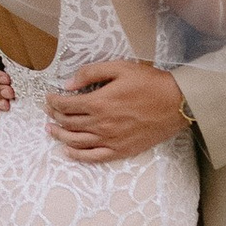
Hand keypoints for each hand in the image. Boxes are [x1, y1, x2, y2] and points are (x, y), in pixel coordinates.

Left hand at [44, 59, 189, 161]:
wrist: (177, 103)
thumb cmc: (150, 83)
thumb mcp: (120, 68)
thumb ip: (90, 73)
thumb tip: (68, 83)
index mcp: (99, 102)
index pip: (66, 105)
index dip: (54, 101)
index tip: (49, 98)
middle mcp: (101, 124)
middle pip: (69, 123)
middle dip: (54, 116)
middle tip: (48, 112)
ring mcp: (111, 140)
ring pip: (76, 141)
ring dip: (60, 135)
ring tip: (51, 130)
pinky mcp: (121, 150)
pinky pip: (94, 157)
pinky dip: (78, 155)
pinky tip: (68, 151)